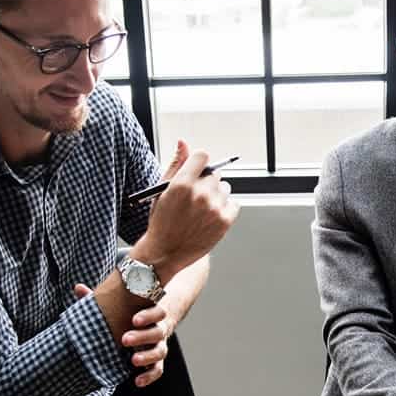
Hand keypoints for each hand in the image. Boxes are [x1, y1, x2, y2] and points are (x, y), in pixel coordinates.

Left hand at [78, 284, 172, 386]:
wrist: (148, 323)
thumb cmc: (129, 312)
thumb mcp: (118, 304)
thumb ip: (99, 298)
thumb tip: (78, 288)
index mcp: (152, 313)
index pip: (157, 312)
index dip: (148, 316)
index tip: (134, 319)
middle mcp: (158, 329)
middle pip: (157, 332)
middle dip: (142, 337)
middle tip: (125, 339)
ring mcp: (158, 345)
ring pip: (160, 352)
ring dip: (147, 357)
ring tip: (133, 360)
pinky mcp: (156, 361)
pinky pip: (157, 370)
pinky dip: (149, 376)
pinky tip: (137, 381)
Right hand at [135, 145, 237, 278]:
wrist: (165, 253)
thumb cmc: (161, 221)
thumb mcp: (162, 190)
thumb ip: (175, 164)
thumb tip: (183, 142)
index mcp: (182, 183)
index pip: (202, 156)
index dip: (199, 163)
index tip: (197, 171)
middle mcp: (200, 194)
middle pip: (214, 173)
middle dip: (206, 182)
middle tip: (195, 197)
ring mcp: (214, 208)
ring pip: (224, 188)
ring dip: (216, 195)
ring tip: (202, 209)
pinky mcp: (224, 221)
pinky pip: (234, 203)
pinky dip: (225, 208)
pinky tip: (211, 216)